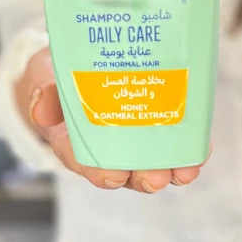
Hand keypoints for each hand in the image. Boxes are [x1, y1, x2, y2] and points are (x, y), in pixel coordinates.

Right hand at [15, 48, 204, 193]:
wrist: (80, 64)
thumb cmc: (60, 78)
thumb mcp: (45, 78)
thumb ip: (45, 92)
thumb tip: (41, 109)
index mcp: (75, 143)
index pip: (86, 163)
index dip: (101, 173)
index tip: (114, 176)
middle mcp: (107, 150)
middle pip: (126, 172)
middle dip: (144, 177)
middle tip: (158, 177)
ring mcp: (134, 144)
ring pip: (153, 165)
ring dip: (171, 170)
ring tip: (186, 169)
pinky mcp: (157, 130)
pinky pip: (173, 145)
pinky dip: (187, 148)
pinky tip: (200, 147)